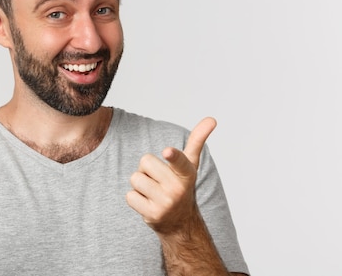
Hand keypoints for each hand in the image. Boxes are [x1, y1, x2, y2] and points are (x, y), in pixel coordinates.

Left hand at [126, 117, 216, 233]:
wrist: (180, 222)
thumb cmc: (181, 185)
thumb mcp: (190, 164)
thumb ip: (197, 140)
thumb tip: (211, 119)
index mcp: (187, 173)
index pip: (180, 161)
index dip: (173, 156)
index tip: (168, 151)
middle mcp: (177, 188)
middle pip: (145, 161)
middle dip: (146, 169)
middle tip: (159, 179)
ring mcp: (165, 203)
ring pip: (135, 179)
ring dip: (140, 184)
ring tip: (153, 191)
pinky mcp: (152, 215)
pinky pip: (130, 196)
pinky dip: (135, 198)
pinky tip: (148, 203)